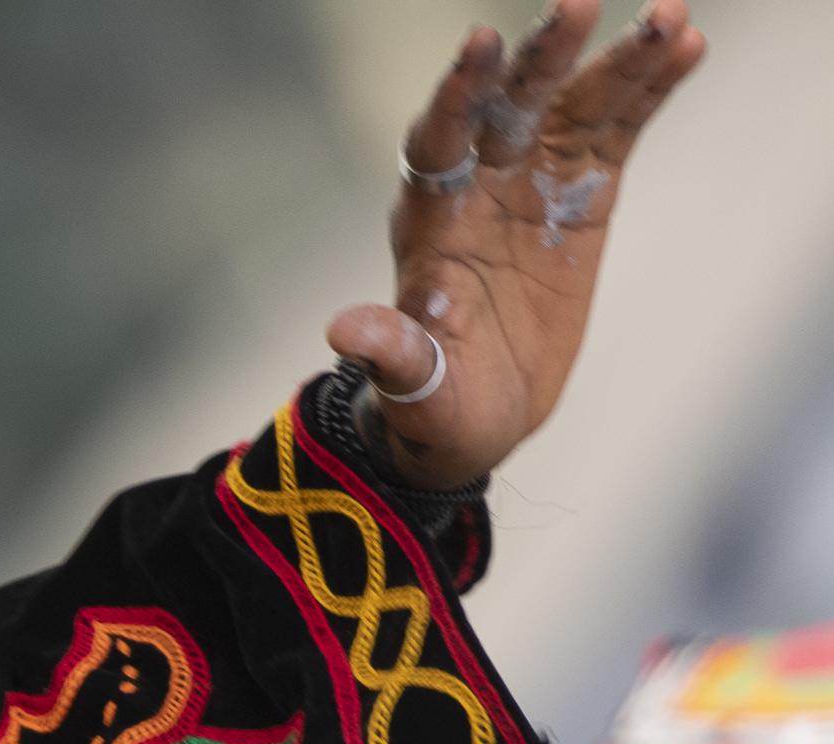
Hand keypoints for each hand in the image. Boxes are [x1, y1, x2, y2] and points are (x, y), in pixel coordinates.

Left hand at [330, 0, 706, 488]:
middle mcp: (476, 186)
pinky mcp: (582, 194)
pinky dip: (650, 92)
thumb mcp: (414, 390)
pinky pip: (618, 131)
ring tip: (669, 14)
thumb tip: (346, 331)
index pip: (437, 144)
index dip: (456, 97)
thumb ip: (392, 354)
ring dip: (617, 61)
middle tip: (577, 3)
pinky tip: (686, 47)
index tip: (478, 46)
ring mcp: (532, 183)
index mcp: (426, 224)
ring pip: (575, 106)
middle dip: (540, 58)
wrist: (476, 413)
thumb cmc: (434, 403)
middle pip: (509, 108)